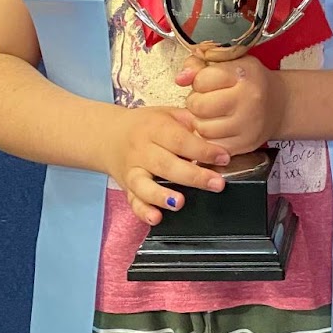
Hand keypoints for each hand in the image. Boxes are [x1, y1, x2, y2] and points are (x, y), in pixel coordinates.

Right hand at [106, 105, 229, 225]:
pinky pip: (133, 201)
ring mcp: (132, 170)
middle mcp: (141, 150)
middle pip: (166, 164)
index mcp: (155, 128)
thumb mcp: (168, 114)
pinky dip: (143, 211)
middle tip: (216, 184)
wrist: (108, 135)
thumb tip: (218, 133)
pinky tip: (156, 218)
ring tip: (180, 203)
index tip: (223, 157)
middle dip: (193, 176)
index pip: (180, 140)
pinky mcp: (127, 188)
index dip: (203, 150)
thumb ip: (191, 122)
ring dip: (162, 196)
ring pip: (144, 185)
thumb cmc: (147, 125)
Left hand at [176, 53, 283, 156]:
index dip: (198, 81)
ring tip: (212, 114)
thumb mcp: (228, 63)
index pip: (202, 80)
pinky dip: (209, 138)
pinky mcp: (245, 145)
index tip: (208, 82)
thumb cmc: (249, 81)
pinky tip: (218, 128)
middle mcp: (249, 100)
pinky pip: (211, 146)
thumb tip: (180, 79)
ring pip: (202, 128)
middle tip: (207, 100)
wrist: (280, 105)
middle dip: (196, 102)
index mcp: (244, 75)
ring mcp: (248, 125)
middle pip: (198, 106)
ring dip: (201, 121)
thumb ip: (199, 64)